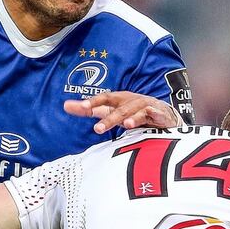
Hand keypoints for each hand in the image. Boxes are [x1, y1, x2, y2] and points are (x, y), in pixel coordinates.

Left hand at [64, 91, 180, 133]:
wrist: (164, 115)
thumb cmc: (133, 112)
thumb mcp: (111, 110)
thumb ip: (90, 109)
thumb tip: (65, 105)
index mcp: (119, 99)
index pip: (104, 99)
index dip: (93, 102)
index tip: (80, 108)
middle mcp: (131, 100)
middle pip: (119, 108)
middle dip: (109, 118)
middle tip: (97, 130)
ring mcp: (145, 106)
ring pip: (135, 111)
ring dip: (130, 117)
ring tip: (124, 125)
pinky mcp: (158, 113)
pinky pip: (152, 114)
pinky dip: (147, 117)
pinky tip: (142, 124)